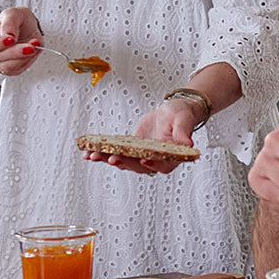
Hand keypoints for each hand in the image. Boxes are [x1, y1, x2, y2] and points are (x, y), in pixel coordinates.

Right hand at [0, 7, 43, 76]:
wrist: (23, 28)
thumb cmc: (13, 20)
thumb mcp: (12, 13)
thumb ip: (9, 22)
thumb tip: (9, 35)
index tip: (11, 39)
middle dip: (15, 52)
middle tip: (30, 46)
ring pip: (6, 67)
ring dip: (23, 57)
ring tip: (34, 45)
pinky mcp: (6, 69)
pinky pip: (15, 70)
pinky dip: (26, 60)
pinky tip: (33, 49)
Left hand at [82, 99, 197, 176]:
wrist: (172, 112)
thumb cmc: (181, 115)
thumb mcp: (183, 121)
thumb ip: (183, 133)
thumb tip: (188, 144)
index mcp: (171, 156)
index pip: (161, 165)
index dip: (152, 165)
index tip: (142, 161)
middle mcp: (156, 160)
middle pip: (138, 166)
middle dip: (123, 162)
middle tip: (110, 158)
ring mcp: (142, 156)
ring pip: (124, 162)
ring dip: (108, 159)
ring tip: (93, 155)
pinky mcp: (131, 150)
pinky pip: (117, 153)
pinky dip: (103, 153)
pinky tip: (89, 152)